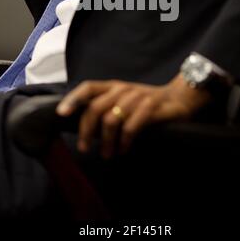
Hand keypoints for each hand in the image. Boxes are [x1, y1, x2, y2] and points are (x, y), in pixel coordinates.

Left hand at [56, 74, 211, 158]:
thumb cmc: (145, 104)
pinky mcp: (152, 107)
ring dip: (106, 141)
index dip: (73, 99)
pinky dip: (125, 141)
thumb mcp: (124, 101)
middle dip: (86, 131)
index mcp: (114, 86)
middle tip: (85, 148)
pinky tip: (124, 149)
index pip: (88, 87)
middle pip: (95, 108)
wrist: (178, 98)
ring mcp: (138, 97)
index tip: (62, 114)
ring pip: (112, 119)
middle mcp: (123, 89)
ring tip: (107, 154)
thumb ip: (107, 107)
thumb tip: (84, 127)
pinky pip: (132, 126)